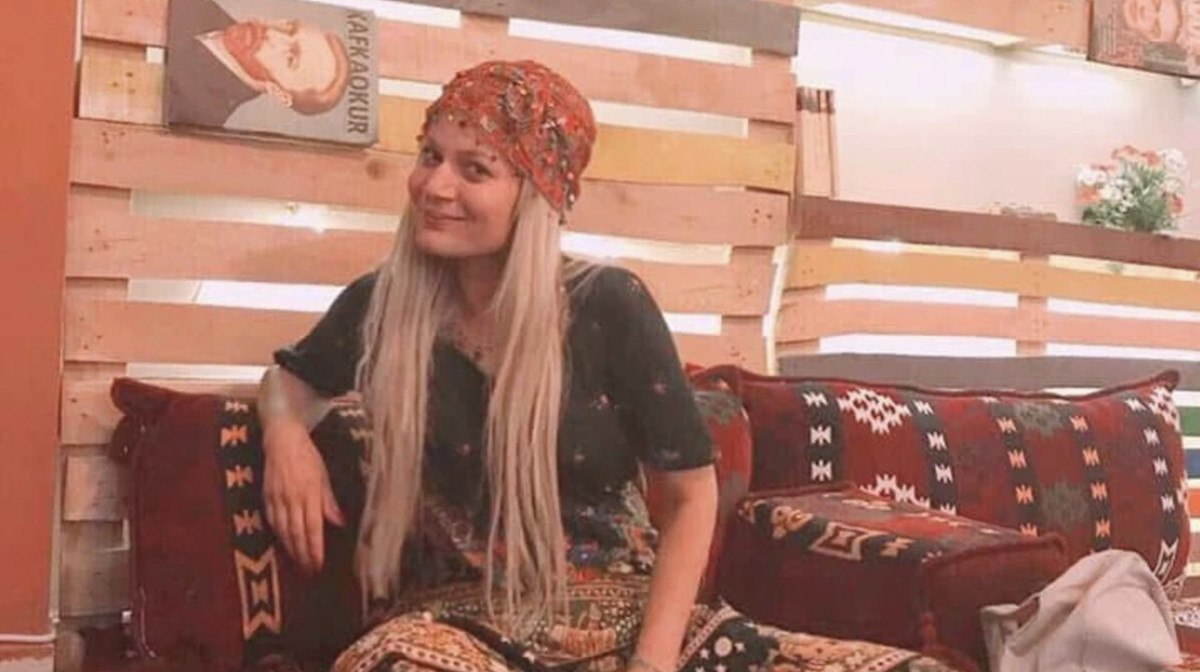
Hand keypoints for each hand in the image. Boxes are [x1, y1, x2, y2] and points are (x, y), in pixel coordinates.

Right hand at [263, 420, 344, 575]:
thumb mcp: (323, 476)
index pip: (313, 528)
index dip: (315, 549)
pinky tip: (283, 544)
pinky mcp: (266, 497)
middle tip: (309, 571)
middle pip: (297, 534)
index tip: (318, 564)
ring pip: (283, 531)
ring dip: (291, 549)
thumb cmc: (307, 456)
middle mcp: (292, 499)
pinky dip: (278, 535)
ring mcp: (276, 499)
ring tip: (298, 563)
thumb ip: (329, 501)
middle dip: (303, 555)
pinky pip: (272, 521)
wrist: (281, 440)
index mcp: (309, 493)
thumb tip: (339, 523)